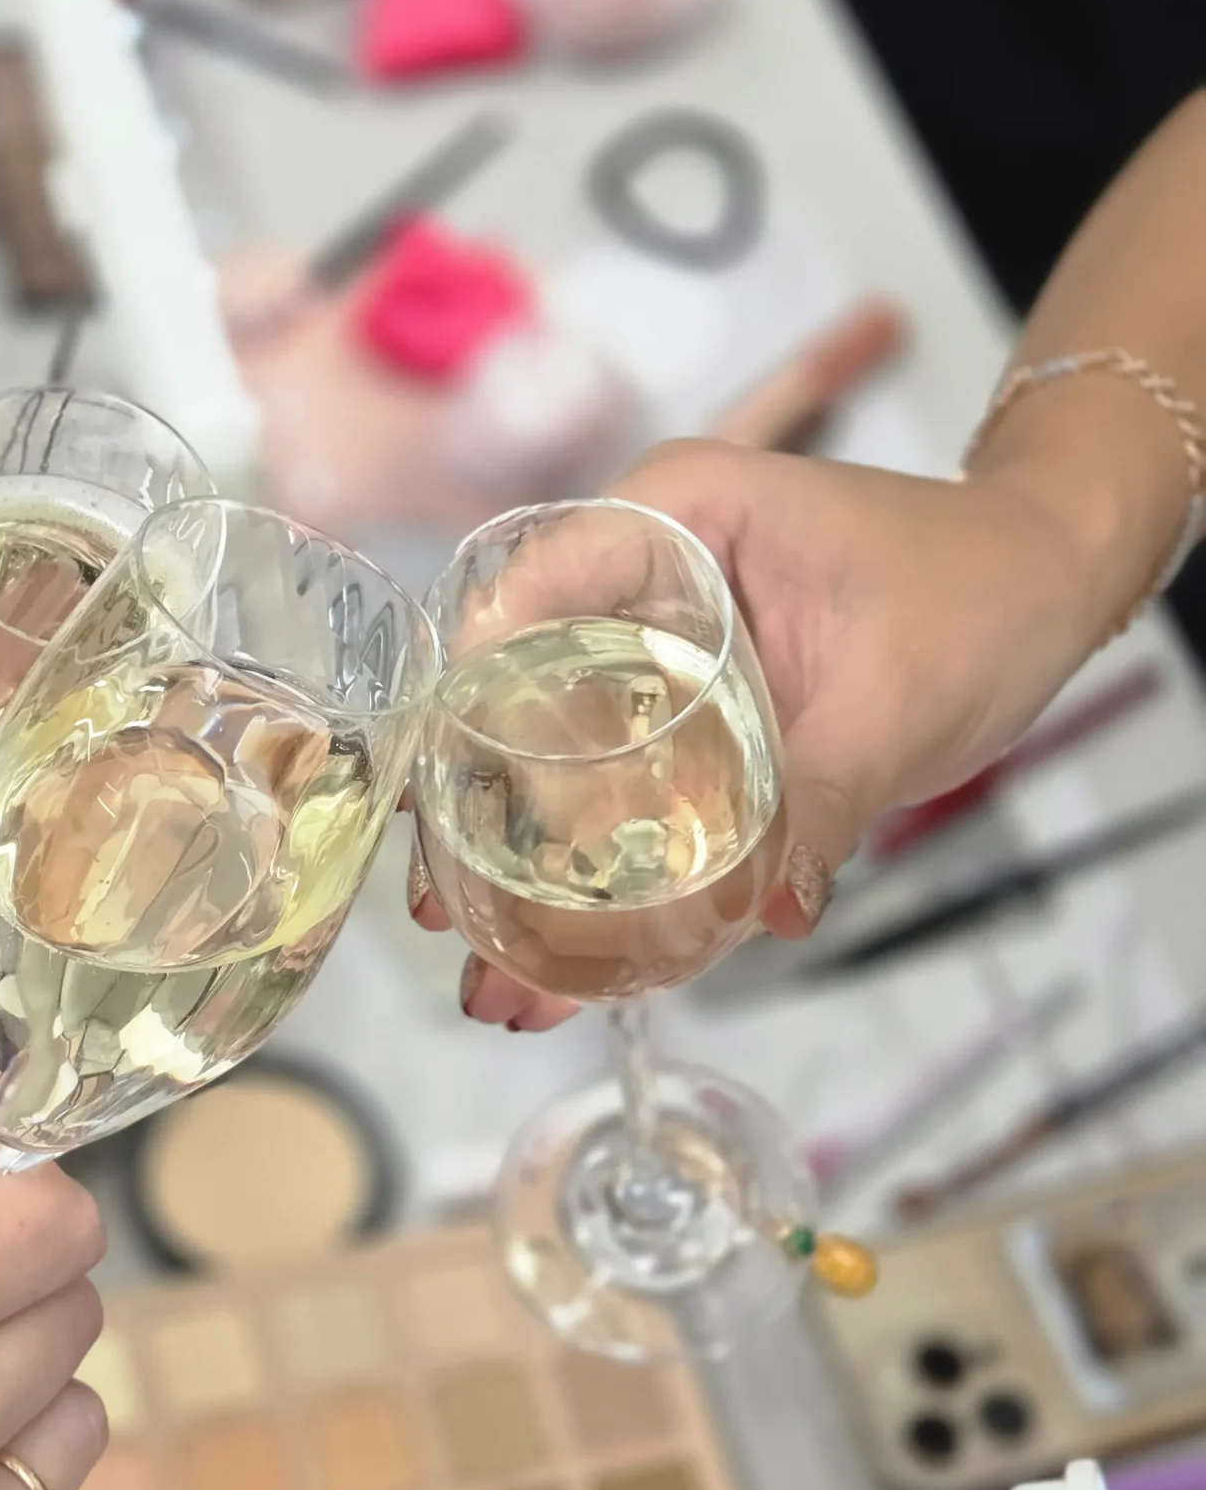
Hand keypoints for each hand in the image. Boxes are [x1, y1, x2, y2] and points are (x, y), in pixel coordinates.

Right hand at [415, 441, 1108, 1026]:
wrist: (1047, 582)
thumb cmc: (981, 590)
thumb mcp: (900, 694)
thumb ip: (825, 791)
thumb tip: (767, 910)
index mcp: (676, 516)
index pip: (532, 593)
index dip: (473, 701)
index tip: (442, 804)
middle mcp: (643, 573)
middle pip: (521, 694)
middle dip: (481, 818)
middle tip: (450, 923)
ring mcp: (660, 645)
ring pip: (560, 753)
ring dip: (526, 864)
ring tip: (493, 973)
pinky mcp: (690, 707)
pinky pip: (623, 784)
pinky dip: (598, 868)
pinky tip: (565, 959)